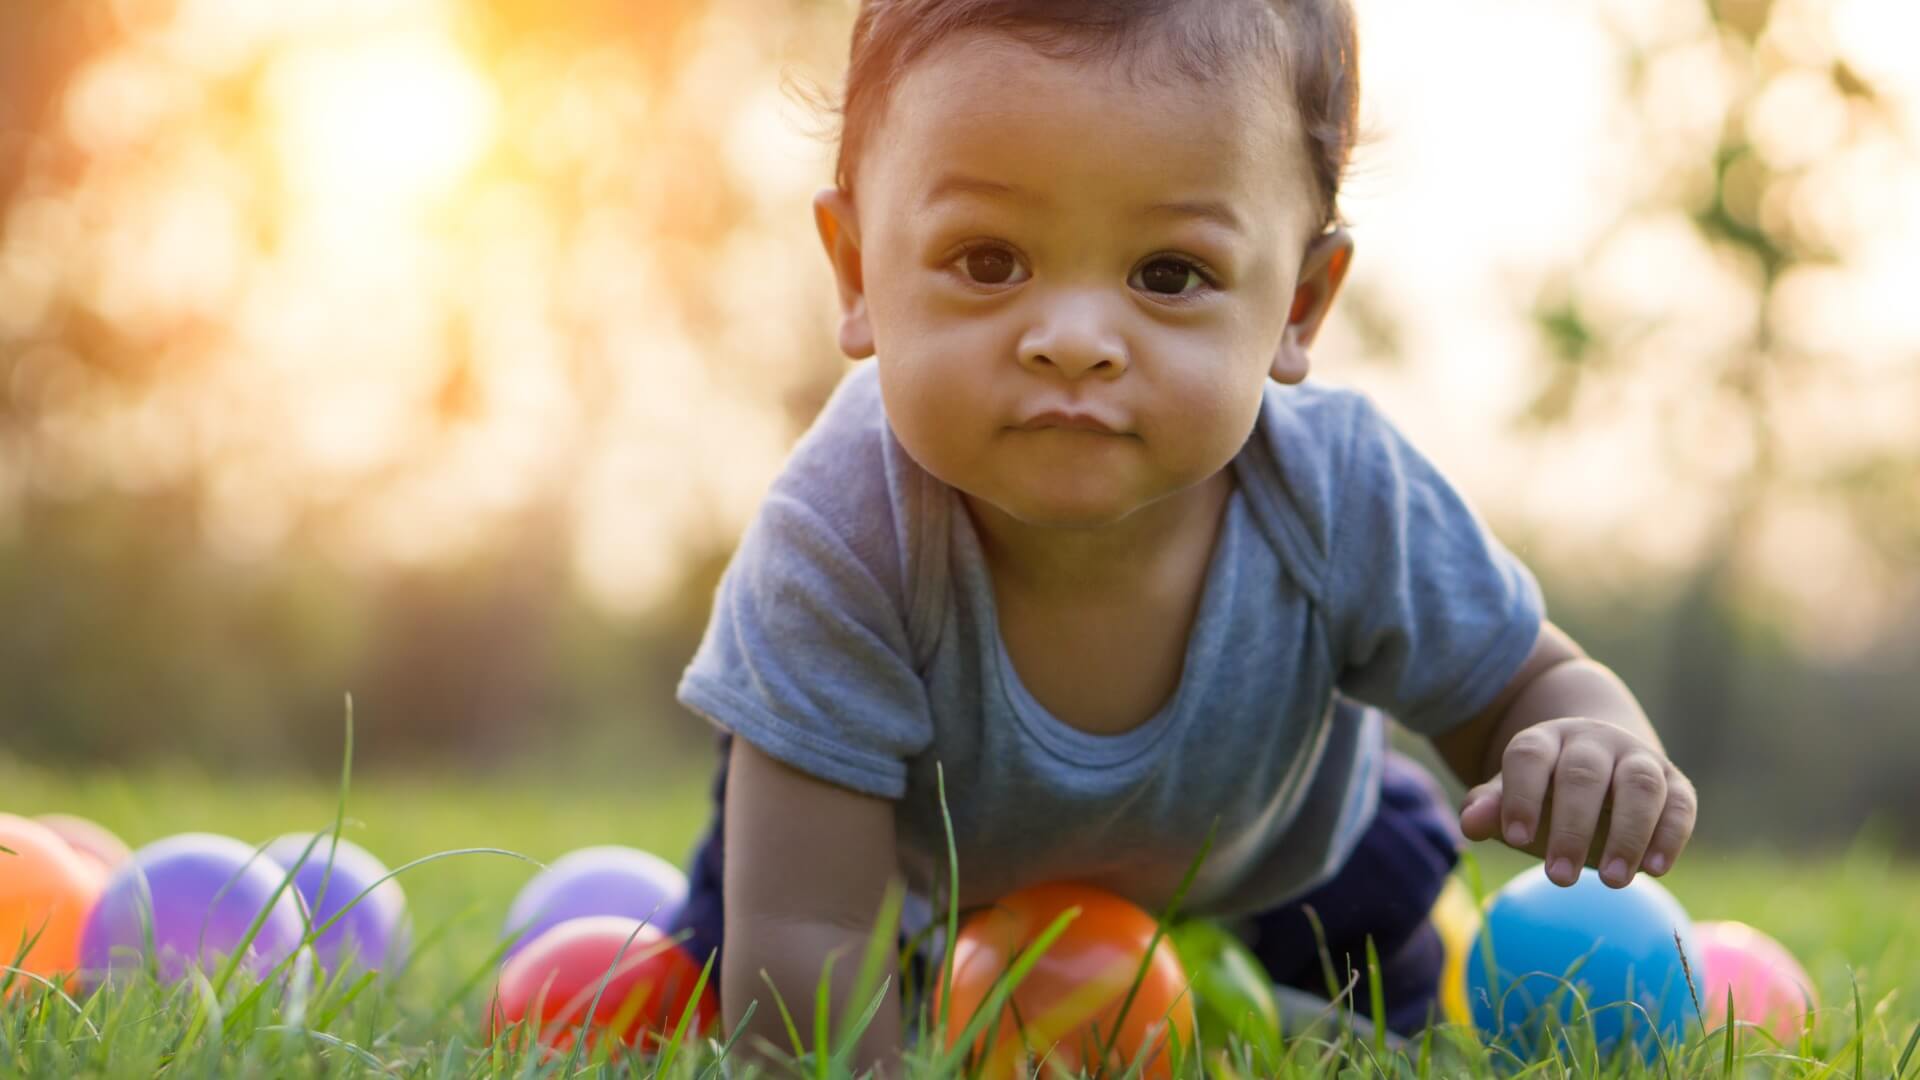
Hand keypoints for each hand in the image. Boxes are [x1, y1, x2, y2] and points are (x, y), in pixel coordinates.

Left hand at [1457, 716, 1696, 888]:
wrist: (1604, 765)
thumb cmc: (1547, 793)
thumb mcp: (1513, 797)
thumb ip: (1491, 808)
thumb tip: (1470, 824)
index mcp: (1546, 740)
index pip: (1529, 757)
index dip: (1522, 796)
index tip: (1516, 839)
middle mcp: (1594, 742)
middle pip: (1583, 774)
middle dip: (1571, 827)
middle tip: (1558, 877)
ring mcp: (1638, 758)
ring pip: (1639, 785)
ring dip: (1628, 834)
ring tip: (1612, 881)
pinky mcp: (1675, 783)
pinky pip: (1680, 804)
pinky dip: (1670, 836)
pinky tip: (1655, 870)